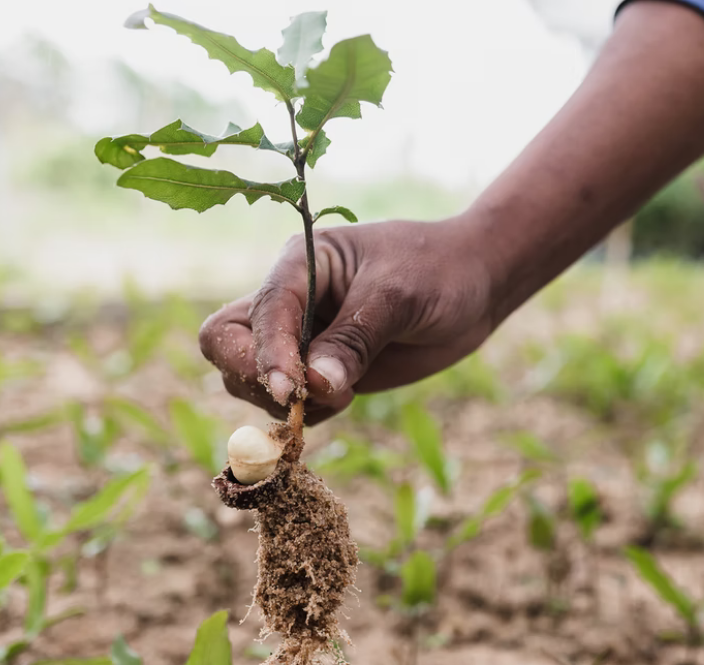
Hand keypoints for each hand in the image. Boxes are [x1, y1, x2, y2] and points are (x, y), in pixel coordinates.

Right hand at [199, 217, 495, 423]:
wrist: (476, 284)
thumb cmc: (438, 271)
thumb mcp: (399, 296)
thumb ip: (355, 339)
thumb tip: (314, 386)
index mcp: (299, 264)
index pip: (260, 312)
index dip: (268, 354)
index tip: (292, 390)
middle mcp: (290, 300)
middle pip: (227, 344)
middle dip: (253, 377)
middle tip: (302, 400)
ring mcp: (302, 337)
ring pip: (250, 379)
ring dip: (285, 402)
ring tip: (345, 394)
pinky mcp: (321, 370)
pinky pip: (290, 402)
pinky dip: (307, 413)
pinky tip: (348, 399)